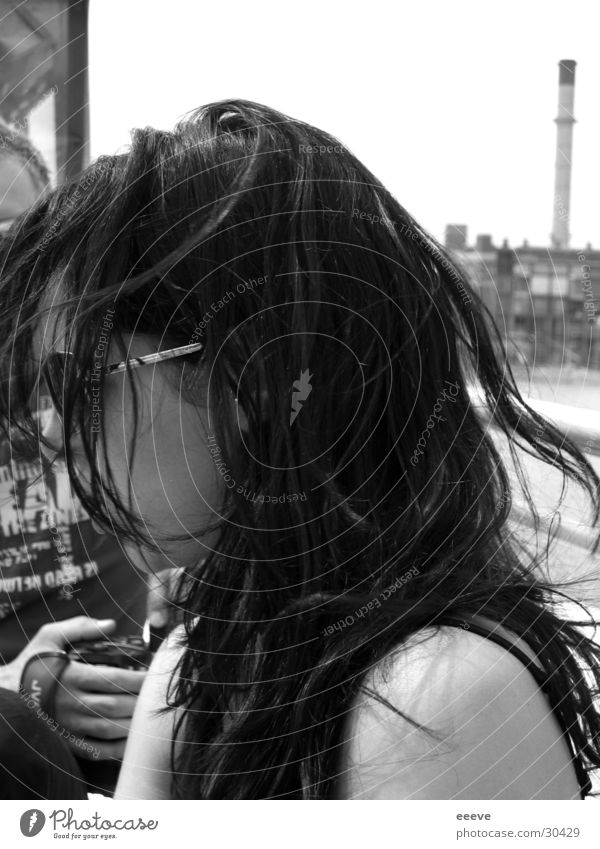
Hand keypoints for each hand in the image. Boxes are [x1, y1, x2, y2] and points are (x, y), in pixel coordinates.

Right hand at [8, 615, 146, 760]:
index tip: (154, 676)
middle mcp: (71, 703)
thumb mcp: (50, 636)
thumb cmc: (32, 663)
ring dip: (133, 724)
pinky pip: (94, 750)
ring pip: (108, 729)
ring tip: (149, 716)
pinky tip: (131, 741)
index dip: (139, 679)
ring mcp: (68, 726)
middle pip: (115, 706)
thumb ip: (80, 628)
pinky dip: (115, 749)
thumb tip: (111, 625)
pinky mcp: (65, 742)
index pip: (115, 679)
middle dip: (140, 701)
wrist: (4, 694)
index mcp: (71, 676)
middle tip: (157, 695)